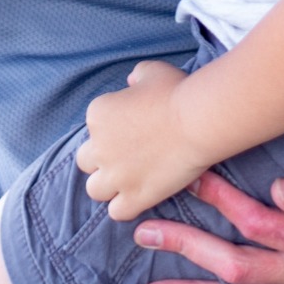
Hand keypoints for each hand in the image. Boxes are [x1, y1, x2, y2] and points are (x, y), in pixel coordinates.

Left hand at [74, 61, 208, 220]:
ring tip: (130, 180)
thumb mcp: (151, 71)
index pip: (94, 127)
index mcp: (98, 114)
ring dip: (109, 185)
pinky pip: (116, 212)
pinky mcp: (134, 197)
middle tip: (128, 156)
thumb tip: (130, 84)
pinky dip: (125, 207)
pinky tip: (140, 196)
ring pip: (94, 189)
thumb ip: (135, 77)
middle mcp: (99, 146)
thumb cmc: (177, 91)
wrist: (197, 120)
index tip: (133, 130)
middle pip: (86, 160)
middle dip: (102, 159)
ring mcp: (115, 175)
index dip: (112, 131)